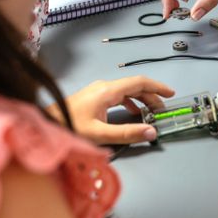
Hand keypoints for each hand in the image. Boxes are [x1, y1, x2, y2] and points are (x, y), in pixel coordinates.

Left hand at [47, 76, 174, 143]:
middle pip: (135, 86)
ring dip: (142, 100)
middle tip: (163, 110)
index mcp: (108, 91)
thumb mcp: (100, 134)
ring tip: (152, 113)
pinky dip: (131, 102)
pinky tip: (133, 112)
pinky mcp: (94, 97)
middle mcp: (104, 86)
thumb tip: (151, 132)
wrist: (46, 124)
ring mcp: (98, 90)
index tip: (171, 94)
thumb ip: (127, 133)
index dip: (157, 87)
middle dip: (152, 96)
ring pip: (127, 91)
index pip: (139, 82)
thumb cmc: (69, 127)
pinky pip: (119, 95)